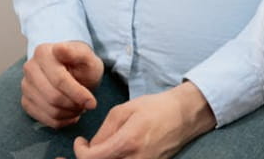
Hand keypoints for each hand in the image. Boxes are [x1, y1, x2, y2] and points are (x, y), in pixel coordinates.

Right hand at [21, 41, 103, 127]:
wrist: (72, 70)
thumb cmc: (81, 64)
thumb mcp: (86, 57)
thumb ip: (76, 53)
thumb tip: (60, 49)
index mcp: (43, 53)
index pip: (60, 80)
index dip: (78, 95)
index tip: (92, 103)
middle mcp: (30, 68)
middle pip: (53, 97)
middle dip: (74, 105)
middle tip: (86, 105)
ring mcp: (26, 85)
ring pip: (50, 110)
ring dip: (69, 114)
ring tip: (79, 107)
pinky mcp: (26, 101)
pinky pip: (44, 119)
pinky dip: (61, 121)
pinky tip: (70, 113)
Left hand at [70, 81, 214, 158]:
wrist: (183, 116)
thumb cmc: (154, 108)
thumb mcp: (123, 111)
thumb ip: (104, 131)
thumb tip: (92, 148)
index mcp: (128, 142)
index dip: (80, 152)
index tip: (81, 141)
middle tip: (84, 149)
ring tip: (99, 150)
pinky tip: (112, 153)